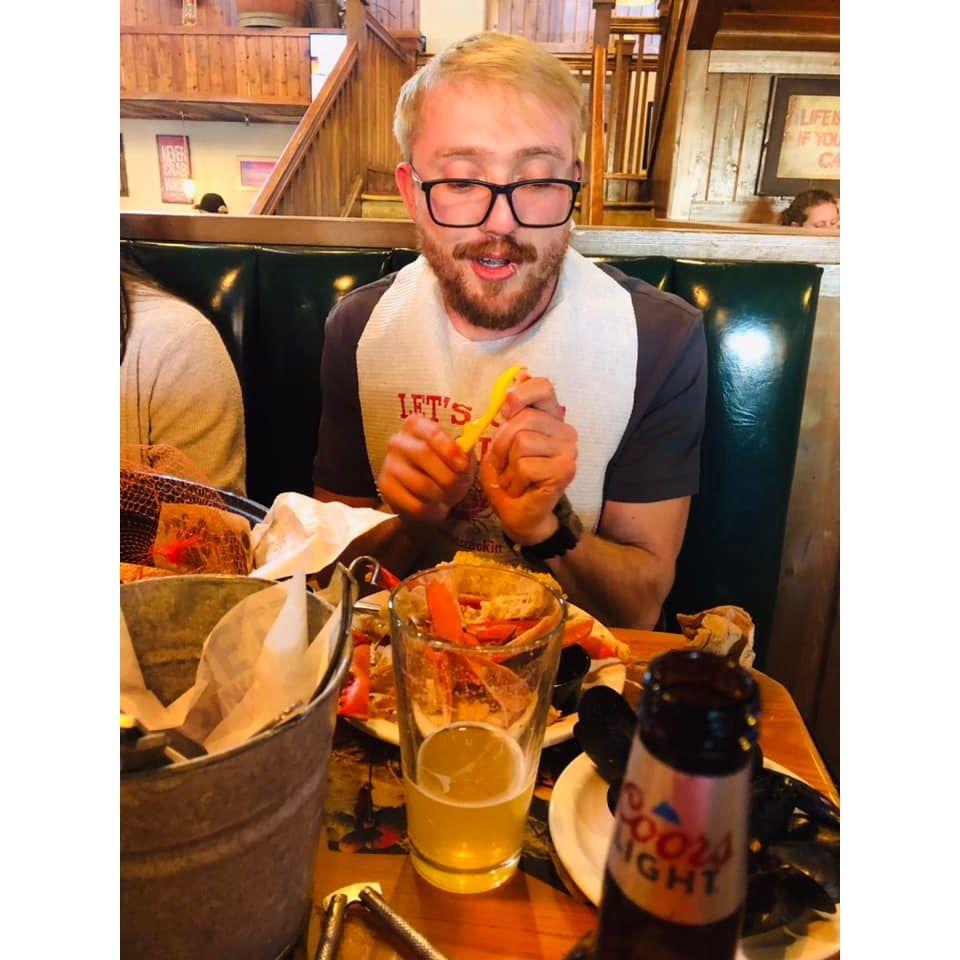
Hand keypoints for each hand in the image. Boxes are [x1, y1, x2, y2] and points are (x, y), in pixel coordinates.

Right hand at [377, 415, 474, 525]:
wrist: (423, 491)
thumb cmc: (443, 466)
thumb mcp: (457, 456)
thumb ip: (463, 453)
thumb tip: (464, 455)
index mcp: (416, 426)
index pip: (432, 433)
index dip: (449, 449)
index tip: (463, 465)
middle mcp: (398, 441)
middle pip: (423, 455)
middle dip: (447, 475)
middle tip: (458, 486)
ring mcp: (389, 465)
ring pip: (420, 483)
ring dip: (441, 495)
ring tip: (448, 498)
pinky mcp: (386, 488)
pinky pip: (413, 503)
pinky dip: (431, 510)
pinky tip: (437, 509)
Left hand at [479, 376, 576, 543]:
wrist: (519, 516)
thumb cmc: (509, 478)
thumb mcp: (500, 444)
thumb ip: (507, 417)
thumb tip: (516, 383)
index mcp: (550, 419)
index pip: (543, 387)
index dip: (521, 393)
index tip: (505, 410)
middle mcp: (565, 431)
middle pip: (523, 419)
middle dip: (501, 444)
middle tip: (503, 465)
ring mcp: (569, 451)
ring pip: (522, 442)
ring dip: (507, 466)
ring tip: (514, 479)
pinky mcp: (565, 470)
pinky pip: (525, 466)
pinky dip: (514, 480)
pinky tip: (521, 489)